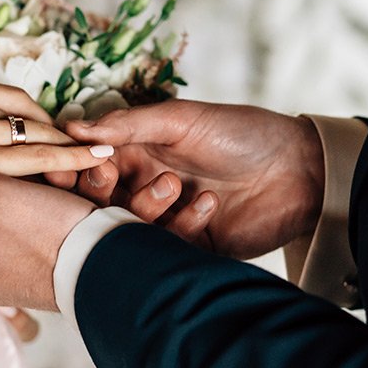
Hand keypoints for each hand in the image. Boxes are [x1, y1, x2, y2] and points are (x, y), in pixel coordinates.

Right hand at [0, 73, 112, 183]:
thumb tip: (23, 134)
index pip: (15, 101)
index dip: (45, 123)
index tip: (68, 138)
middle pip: (29, 116)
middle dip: (62, 136)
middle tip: (96, 149)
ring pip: (36, 135)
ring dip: (72, 149)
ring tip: (106, 156)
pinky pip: (36, 157)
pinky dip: (71, 159)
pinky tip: (96, 160)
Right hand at [65, 100, 324, 259]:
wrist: (301, 170)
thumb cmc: (241, 133)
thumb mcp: (181, 119)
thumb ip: (127, 125)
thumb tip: (74, 129)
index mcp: (137, 154)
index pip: (89, 166)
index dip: (73, 167)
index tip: (66, 164)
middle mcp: (144, 187)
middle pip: (98, 201)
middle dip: (97, 190)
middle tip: (109, 177)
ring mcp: (166, 220)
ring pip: (129, 226)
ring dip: (145, 206)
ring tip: (175, 184)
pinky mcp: (190, 248)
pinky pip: (166, 246)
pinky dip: (183, 224)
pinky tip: (209, 203)